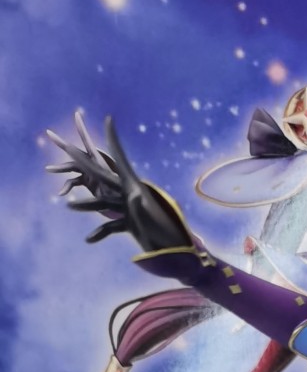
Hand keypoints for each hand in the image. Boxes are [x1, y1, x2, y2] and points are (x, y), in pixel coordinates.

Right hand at [47, 113, 190, 252]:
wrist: (173, 252)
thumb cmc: (165, 236)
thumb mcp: (150, 220)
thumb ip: (140, 208)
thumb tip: (134, 197)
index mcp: (134, 187)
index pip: (121, 159)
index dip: (114, 139)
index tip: (110, 119)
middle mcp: (129, 194)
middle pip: (102, 176)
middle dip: (85, 162)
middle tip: (68, 146)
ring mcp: (128, 209)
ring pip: (102, 204)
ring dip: (86, 206)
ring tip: (69, 206)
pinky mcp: (129, 224)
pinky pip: (111, 227)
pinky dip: (100, 234)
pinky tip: (89, 240)